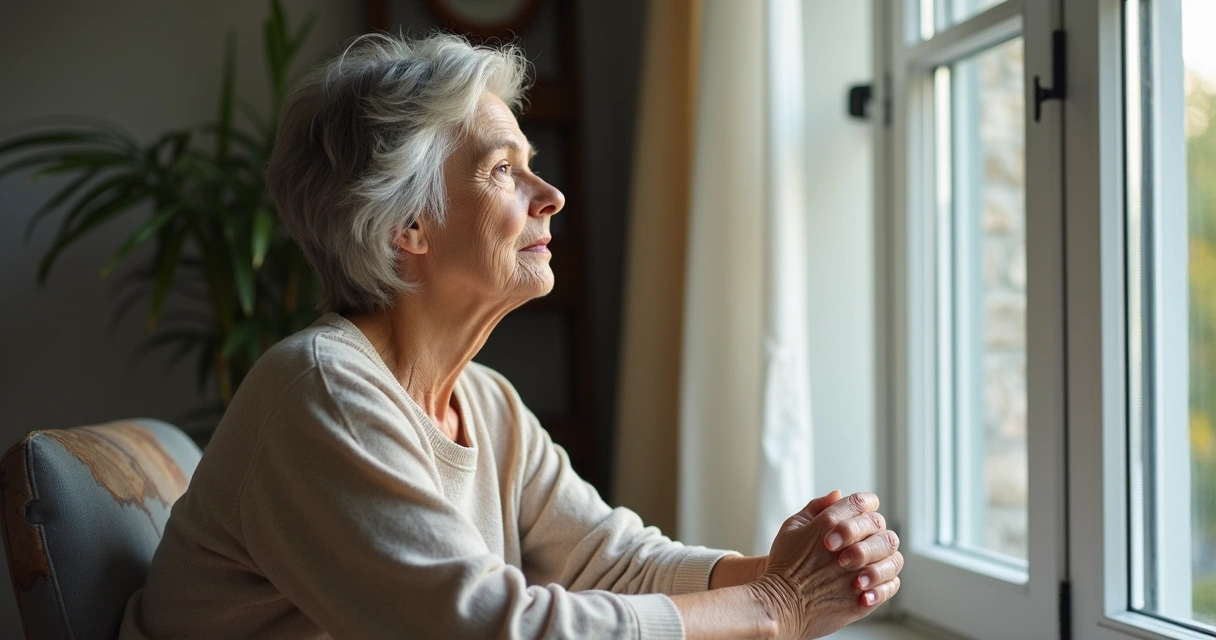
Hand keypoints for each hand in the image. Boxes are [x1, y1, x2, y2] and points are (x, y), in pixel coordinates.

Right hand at [749, 491, 902, 639]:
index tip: (859, 515)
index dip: (865, 505)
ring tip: (863, 569)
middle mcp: (849, 548)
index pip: (863, 502)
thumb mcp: (792, 527)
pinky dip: (884, 584)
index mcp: (830, 525)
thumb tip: (838, 495)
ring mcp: (859, 575)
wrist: (779, 606)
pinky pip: (891, 586)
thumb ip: (816, 508)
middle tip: (855, 545)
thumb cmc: (783, 566)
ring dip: (882, 560)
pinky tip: (866, 587)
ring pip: (893, 557)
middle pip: (881, 528)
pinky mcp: (864, 600)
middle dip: (872, 533)